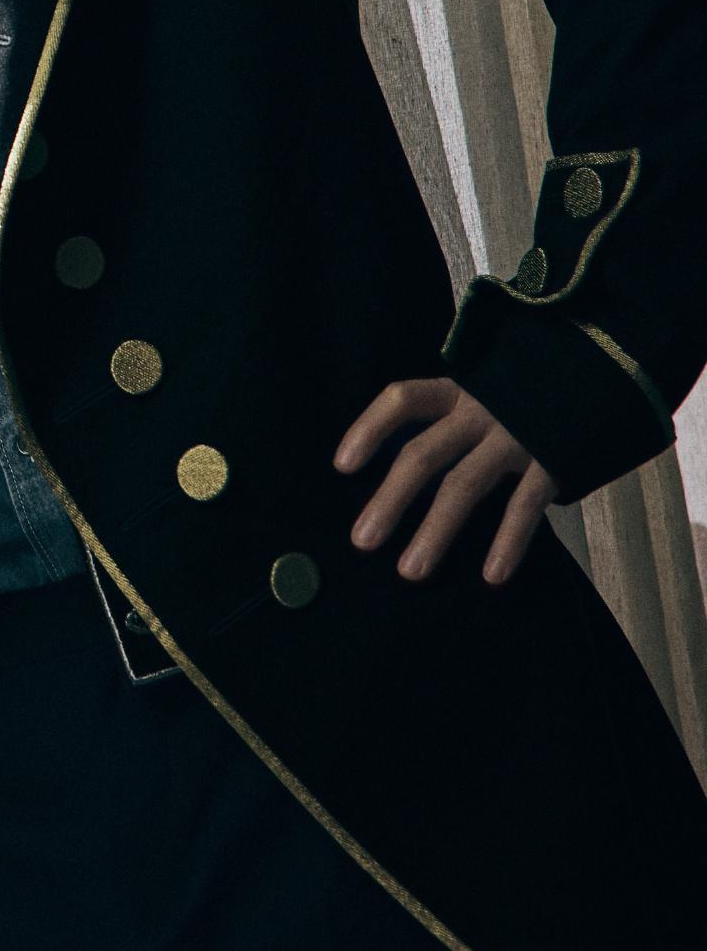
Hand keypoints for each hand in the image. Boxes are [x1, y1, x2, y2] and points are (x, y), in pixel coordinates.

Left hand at [334, 376, 557, 587]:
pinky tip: (492, 576)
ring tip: (410, 572)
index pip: (403, 399)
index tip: (342, 466)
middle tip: (362, 543)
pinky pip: (524, 505)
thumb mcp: (486, 396)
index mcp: (458, 392)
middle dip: (390, 500)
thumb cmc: (529, 399)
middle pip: (423, 453)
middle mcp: (480, 410)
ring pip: (464, 484)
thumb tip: (405, 480)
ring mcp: (516, 435)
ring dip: (435, 531)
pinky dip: (508, 542)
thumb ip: (453, 426)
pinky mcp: (554, 459)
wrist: (608, 374)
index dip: (369, 428)